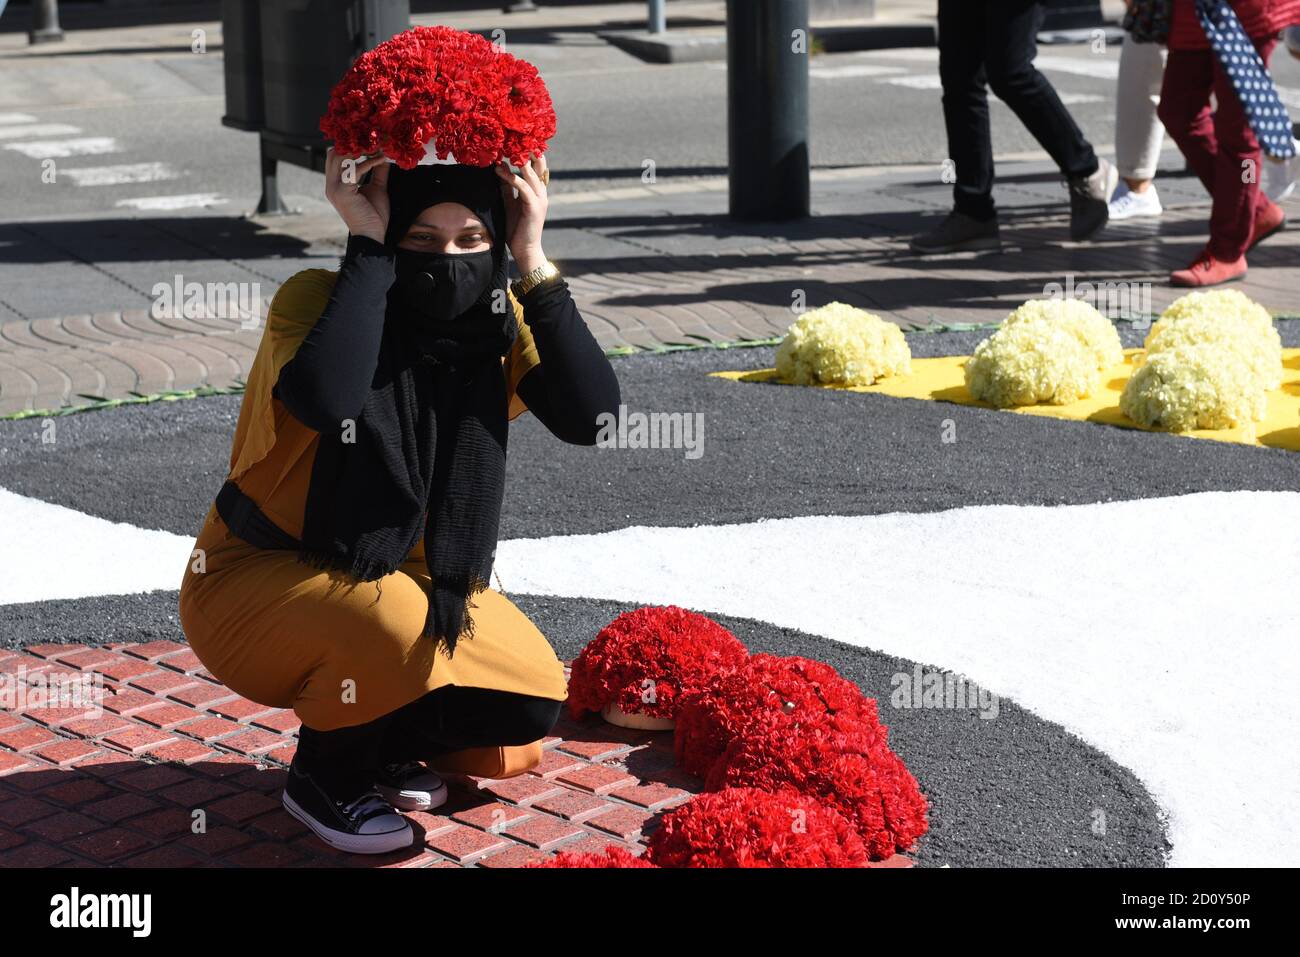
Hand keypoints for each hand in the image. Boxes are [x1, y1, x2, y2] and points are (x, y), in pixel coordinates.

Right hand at [325, 147, 389, 243]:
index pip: (336, 156)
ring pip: (341, 157)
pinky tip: (381, 159)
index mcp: (336, 183)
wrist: (372, 236)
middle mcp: (331, 184)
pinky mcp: (342, 192)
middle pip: (334, 152)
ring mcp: (334, 188)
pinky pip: (354, 169)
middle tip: (373, 139)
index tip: (370, 139)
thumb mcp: (378, 189)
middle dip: (353, 144)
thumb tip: (382, 154)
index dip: (351, 146)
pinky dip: (369, 162)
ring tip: (378, 146)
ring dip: (361, 150)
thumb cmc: (374, 216)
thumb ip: (377, 171)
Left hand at [494, 151, 549, 272]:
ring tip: (506, 149)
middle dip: (529, 150)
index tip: (515, 140)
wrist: (525, 250)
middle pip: (539, 165)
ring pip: (531, 174)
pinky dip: (511, 178)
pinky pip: (523, 187)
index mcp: (537, 191)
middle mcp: (541, 193)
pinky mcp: (534, 207)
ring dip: (519, 160)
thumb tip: (499, 169)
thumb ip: (506, 187)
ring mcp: (540, 199)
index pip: (536, 167)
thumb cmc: (516, 229)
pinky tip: (500, 171)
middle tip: (515, 137)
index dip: (529, 153)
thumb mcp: (509, 203)